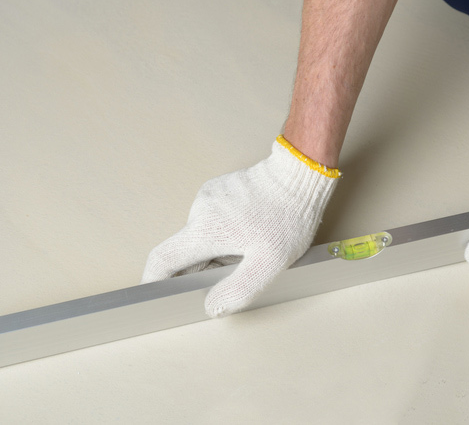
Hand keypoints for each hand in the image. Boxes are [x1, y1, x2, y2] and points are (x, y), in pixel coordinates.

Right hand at [142, 136, 339, 316]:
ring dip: (220, 250)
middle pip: (186, 250)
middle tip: (239, 270)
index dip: (155, 281)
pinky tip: (252, 231)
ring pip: (203, 235)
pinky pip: (214, 219)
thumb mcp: (269, 263)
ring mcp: (209, 195)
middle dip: (205, 268)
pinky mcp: (221, 189)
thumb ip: (238, 290)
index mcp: (205, 229)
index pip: (162, 259)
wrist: (301, 174)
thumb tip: (211, 306)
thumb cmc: (289, 215)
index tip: (158, 296)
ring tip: (253, 248)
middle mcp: (200, 209)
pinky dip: (227, 233)